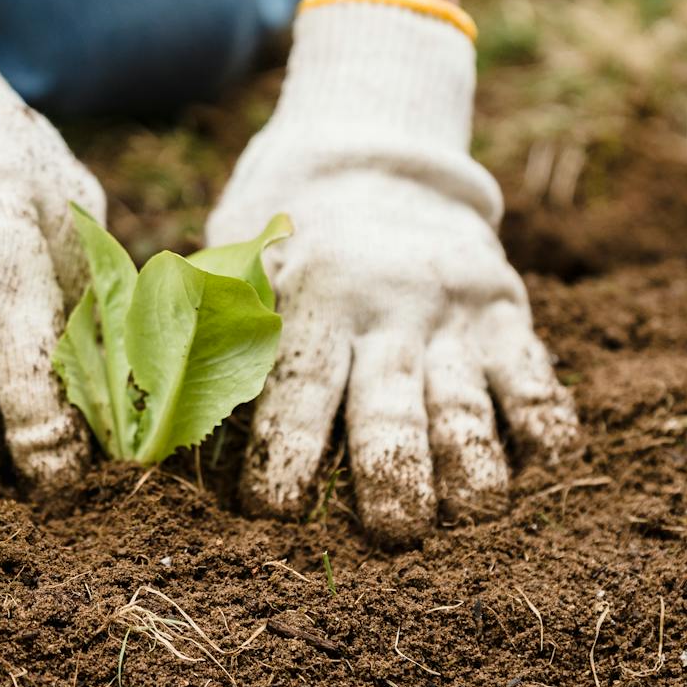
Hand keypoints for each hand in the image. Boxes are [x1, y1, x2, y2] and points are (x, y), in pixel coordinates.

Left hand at [206, 0, 577, 546]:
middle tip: (393, 532)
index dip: (283, 455)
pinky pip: (535, 375)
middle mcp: (383, 306)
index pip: (294, 386)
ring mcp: (449, 310)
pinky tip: (537, 460)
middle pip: (389, 406)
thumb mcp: (233, 263)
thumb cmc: (282, 237)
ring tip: (468, 512)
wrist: (373, 154)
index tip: (270, 511)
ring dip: (471, 468)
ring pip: (467, 403)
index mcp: (306, 296)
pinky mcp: (504, 310)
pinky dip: (543, 422)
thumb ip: (198, 335)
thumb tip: (144, 429)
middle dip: (391, 475)